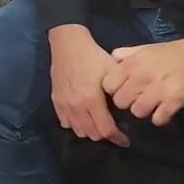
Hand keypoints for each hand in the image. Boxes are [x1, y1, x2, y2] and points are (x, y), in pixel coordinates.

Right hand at [49, 25, 129, 146]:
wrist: (68, 43)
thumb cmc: (93, 56)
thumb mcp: (112, 72)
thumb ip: (119, 92)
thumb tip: (127, 109)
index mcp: (91, 99)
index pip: (106, 130)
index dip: (118, 138)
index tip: (125, 140)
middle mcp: (76, 106)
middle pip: (92, 134)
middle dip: (105, 134)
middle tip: (114, 128)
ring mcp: (64, 105)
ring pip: (79, 131)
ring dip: (90, 131)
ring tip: (99, 123)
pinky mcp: (56, 101)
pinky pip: (66, 123)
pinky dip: (76, 124)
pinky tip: (83, 117)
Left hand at [102, 40, 183, 126]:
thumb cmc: (167, 53)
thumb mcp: (142, 49)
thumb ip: (123, 55)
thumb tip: (109, 62)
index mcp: (131, 64)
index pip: (108, 85)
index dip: (113, 89)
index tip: (121, 89)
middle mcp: (141, 77)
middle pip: (120, 102)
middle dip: (127, 102)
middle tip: (136, 98)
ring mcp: (157, 91)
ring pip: (137, 112)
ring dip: (143, 110)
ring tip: (150, 104)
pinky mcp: (173, 102)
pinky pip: (157, 119)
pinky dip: (159, 118)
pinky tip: (162, 110)